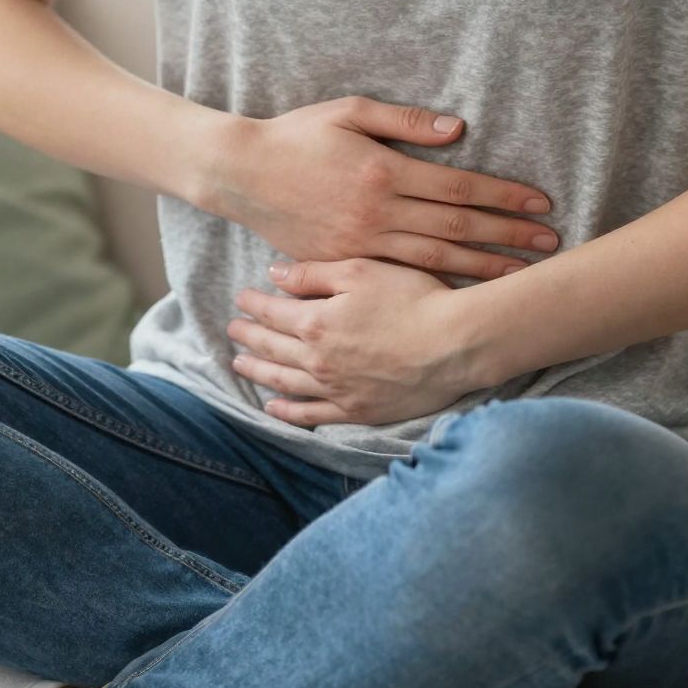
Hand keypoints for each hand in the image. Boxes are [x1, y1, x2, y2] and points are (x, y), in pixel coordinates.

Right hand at [210, 95, 556, 282]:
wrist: (240, 174)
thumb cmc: (297, 135)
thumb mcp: (349, 111)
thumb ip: (406, 121)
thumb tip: (458, 128)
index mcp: (384, 171)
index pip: (458, 188)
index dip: (503, 196)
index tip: (540, 203)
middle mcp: (377, 213)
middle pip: (456, 228)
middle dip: (507, 236)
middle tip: (550, 244)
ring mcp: (360, 245)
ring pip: (434, 261)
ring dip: (482, 267)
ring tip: (521, 274)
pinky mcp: (343, 264)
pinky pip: (400, 279)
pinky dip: (437, 285)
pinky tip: (464, 290)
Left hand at [226, 255, 471, 424]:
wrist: (454, 344)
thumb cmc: (413, 298)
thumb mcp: (362, 271)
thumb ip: (314, 274)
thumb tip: (274, 275)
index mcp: (316, 322)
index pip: (273, 312)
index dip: (254, 304)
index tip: (241, 298)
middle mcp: (318, 360)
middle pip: (272, 348)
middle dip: (249, 337)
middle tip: (232, 330)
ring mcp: (336, 389)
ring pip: (284, 383)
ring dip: (258, 373)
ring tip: (240, 365)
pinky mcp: (357, 411)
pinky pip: (312, 416)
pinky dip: (288, 412)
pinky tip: (273, 408)